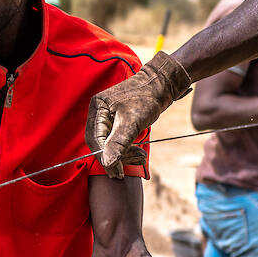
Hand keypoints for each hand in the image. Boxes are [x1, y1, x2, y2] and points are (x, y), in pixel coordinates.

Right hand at [86, 53, 190, 177]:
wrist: (162, 84)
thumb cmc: (147, 98)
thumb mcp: (132, 122)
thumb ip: (118, 143)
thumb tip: (107, 163)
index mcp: (98, 108)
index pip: (94, 140)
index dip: (104, 158)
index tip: (116, 172)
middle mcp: (99, 112)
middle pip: (99, 143)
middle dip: (114, 157)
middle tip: (126, 169)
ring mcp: (107, 116)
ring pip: (109, 143)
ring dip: (123, 154)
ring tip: (139, 156)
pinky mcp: (117, 121)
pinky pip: (117, 140)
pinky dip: (127, 148)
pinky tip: (138, 151)